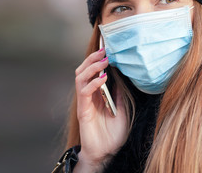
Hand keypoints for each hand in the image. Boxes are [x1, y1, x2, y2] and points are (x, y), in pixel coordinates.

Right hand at [73, 48, 128, 171]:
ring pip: (80, 77)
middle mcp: (88, 95)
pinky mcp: (82, 110)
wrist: (106, 153)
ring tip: (104, 61)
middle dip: (92, 58)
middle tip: (104, 50)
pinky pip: (84, 92)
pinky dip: (93, 83)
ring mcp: (84, 102)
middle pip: (83, 70)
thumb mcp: (121, 110)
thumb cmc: (112, 134)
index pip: (92, 72)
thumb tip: (120, 78)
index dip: (97, 60)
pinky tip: (103, 79)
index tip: (107, 49)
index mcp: (96, 94)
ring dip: (92, 67)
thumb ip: (118, 95)